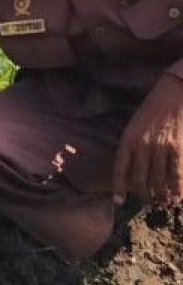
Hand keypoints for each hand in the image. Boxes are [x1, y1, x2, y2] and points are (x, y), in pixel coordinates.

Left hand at [113, 74, 182, 205]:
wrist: (174, 92)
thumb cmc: (153, 108)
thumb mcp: (135, 124)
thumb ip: (132, 144)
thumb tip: (131, 167)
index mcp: (128, 138)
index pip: (120, 167)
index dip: (118, 186)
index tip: (118, 202)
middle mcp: (142, 145)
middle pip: (140, 179)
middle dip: (143, 195)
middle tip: (148, 203)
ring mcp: (161, 147)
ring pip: (159, 180)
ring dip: (162, 195)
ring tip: (165, 203)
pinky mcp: (178, 147)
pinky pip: (177, 174)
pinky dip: (178, 189)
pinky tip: (179, 198)